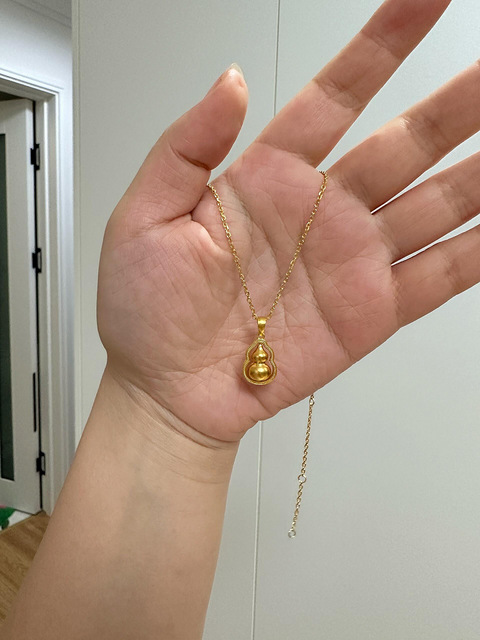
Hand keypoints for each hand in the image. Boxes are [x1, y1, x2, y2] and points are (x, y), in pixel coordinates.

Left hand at [97, 0, 479, 443]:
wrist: (169, 391)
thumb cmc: (146, 310)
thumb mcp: (144, 216)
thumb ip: (187, 145)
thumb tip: (230, 81)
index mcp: (269, 176)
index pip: (338, 94)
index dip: (383, 44)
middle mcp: (322, 211)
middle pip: (407, 140)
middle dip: (459, 101)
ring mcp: (352, 260)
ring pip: (437, 201)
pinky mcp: (371, 311)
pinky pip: (437, 275)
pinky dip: (475, 252)